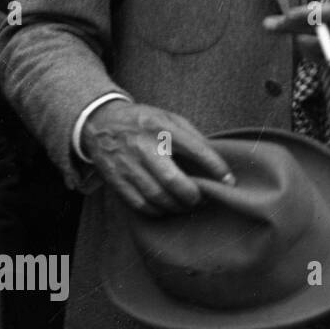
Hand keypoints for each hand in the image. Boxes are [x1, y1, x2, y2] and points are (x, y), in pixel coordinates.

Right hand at [83, 99, 233, 216]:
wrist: (100, 122)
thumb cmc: (144, 121)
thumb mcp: (169, 118)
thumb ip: (192, 136)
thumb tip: (215, 161)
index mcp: (162, 127)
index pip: (196, 150)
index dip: (216, 168)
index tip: (229, 181)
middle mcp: (144, 146)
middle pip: (173, 180)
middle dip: (193, 195)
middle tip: (203, 199)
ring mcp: (127, 164)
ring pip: (156, 195)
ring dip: (177, 206)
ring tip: (187, 204)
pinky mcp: (116, 179)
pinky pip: (139, 203)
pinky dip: (157, 210)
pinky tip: (167, 207)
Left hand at [262, 0, 329, 81]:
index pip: (326, 13)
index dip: (304, 15)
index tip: (285, 14)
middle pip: (316, 31)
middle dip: (290, 27)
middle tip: (269, 24)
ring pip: (320, 49)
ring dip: (303, 43)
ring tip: (296, 36)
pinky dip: (317, 56)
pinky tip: (311, 49)